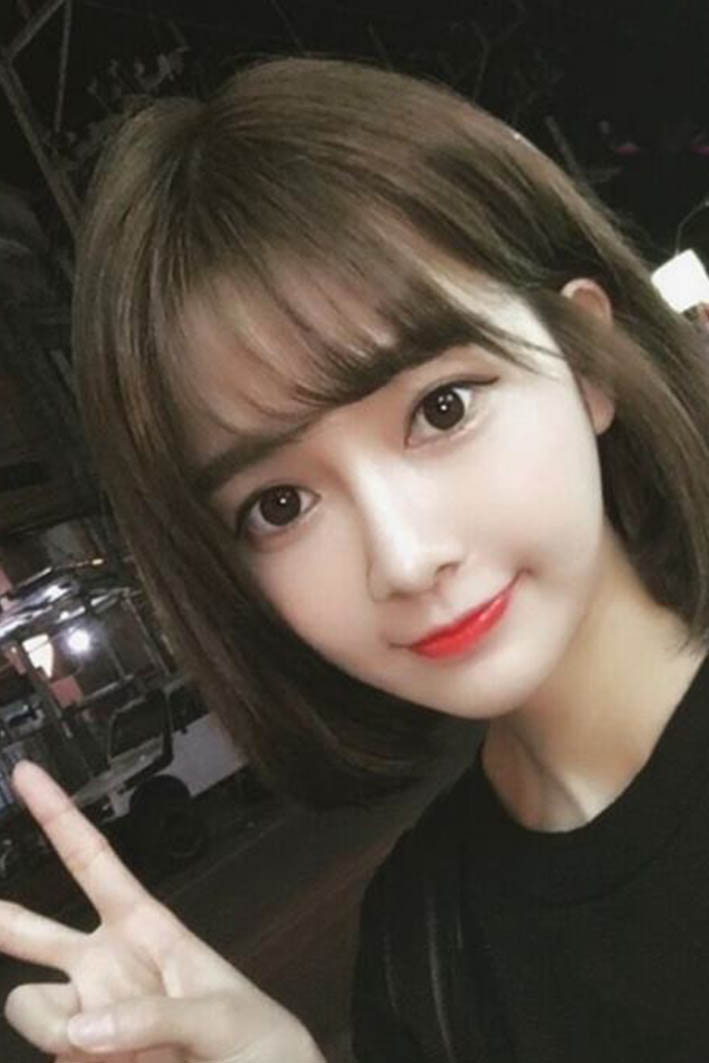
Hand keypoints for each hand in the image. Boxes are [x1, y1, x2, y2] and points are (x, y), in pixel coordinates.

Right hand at [0, 761, 324, 1061]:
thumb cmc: (254, 1039)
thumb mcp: (220, 1014)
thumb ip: (152, 1018)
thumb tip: (79, 1030)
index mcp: (144, 928)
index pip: (93, 862)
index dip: (59, 817)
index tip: (27, 774)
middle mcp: (107, 966)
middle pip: (35, 933)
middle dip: (4, 920)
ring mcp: (92, 1016)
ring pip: (32, 1011)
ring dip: (59, 1032)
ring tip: (124, 1055)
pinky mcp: (85, 1060)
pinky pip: (55, 1057)